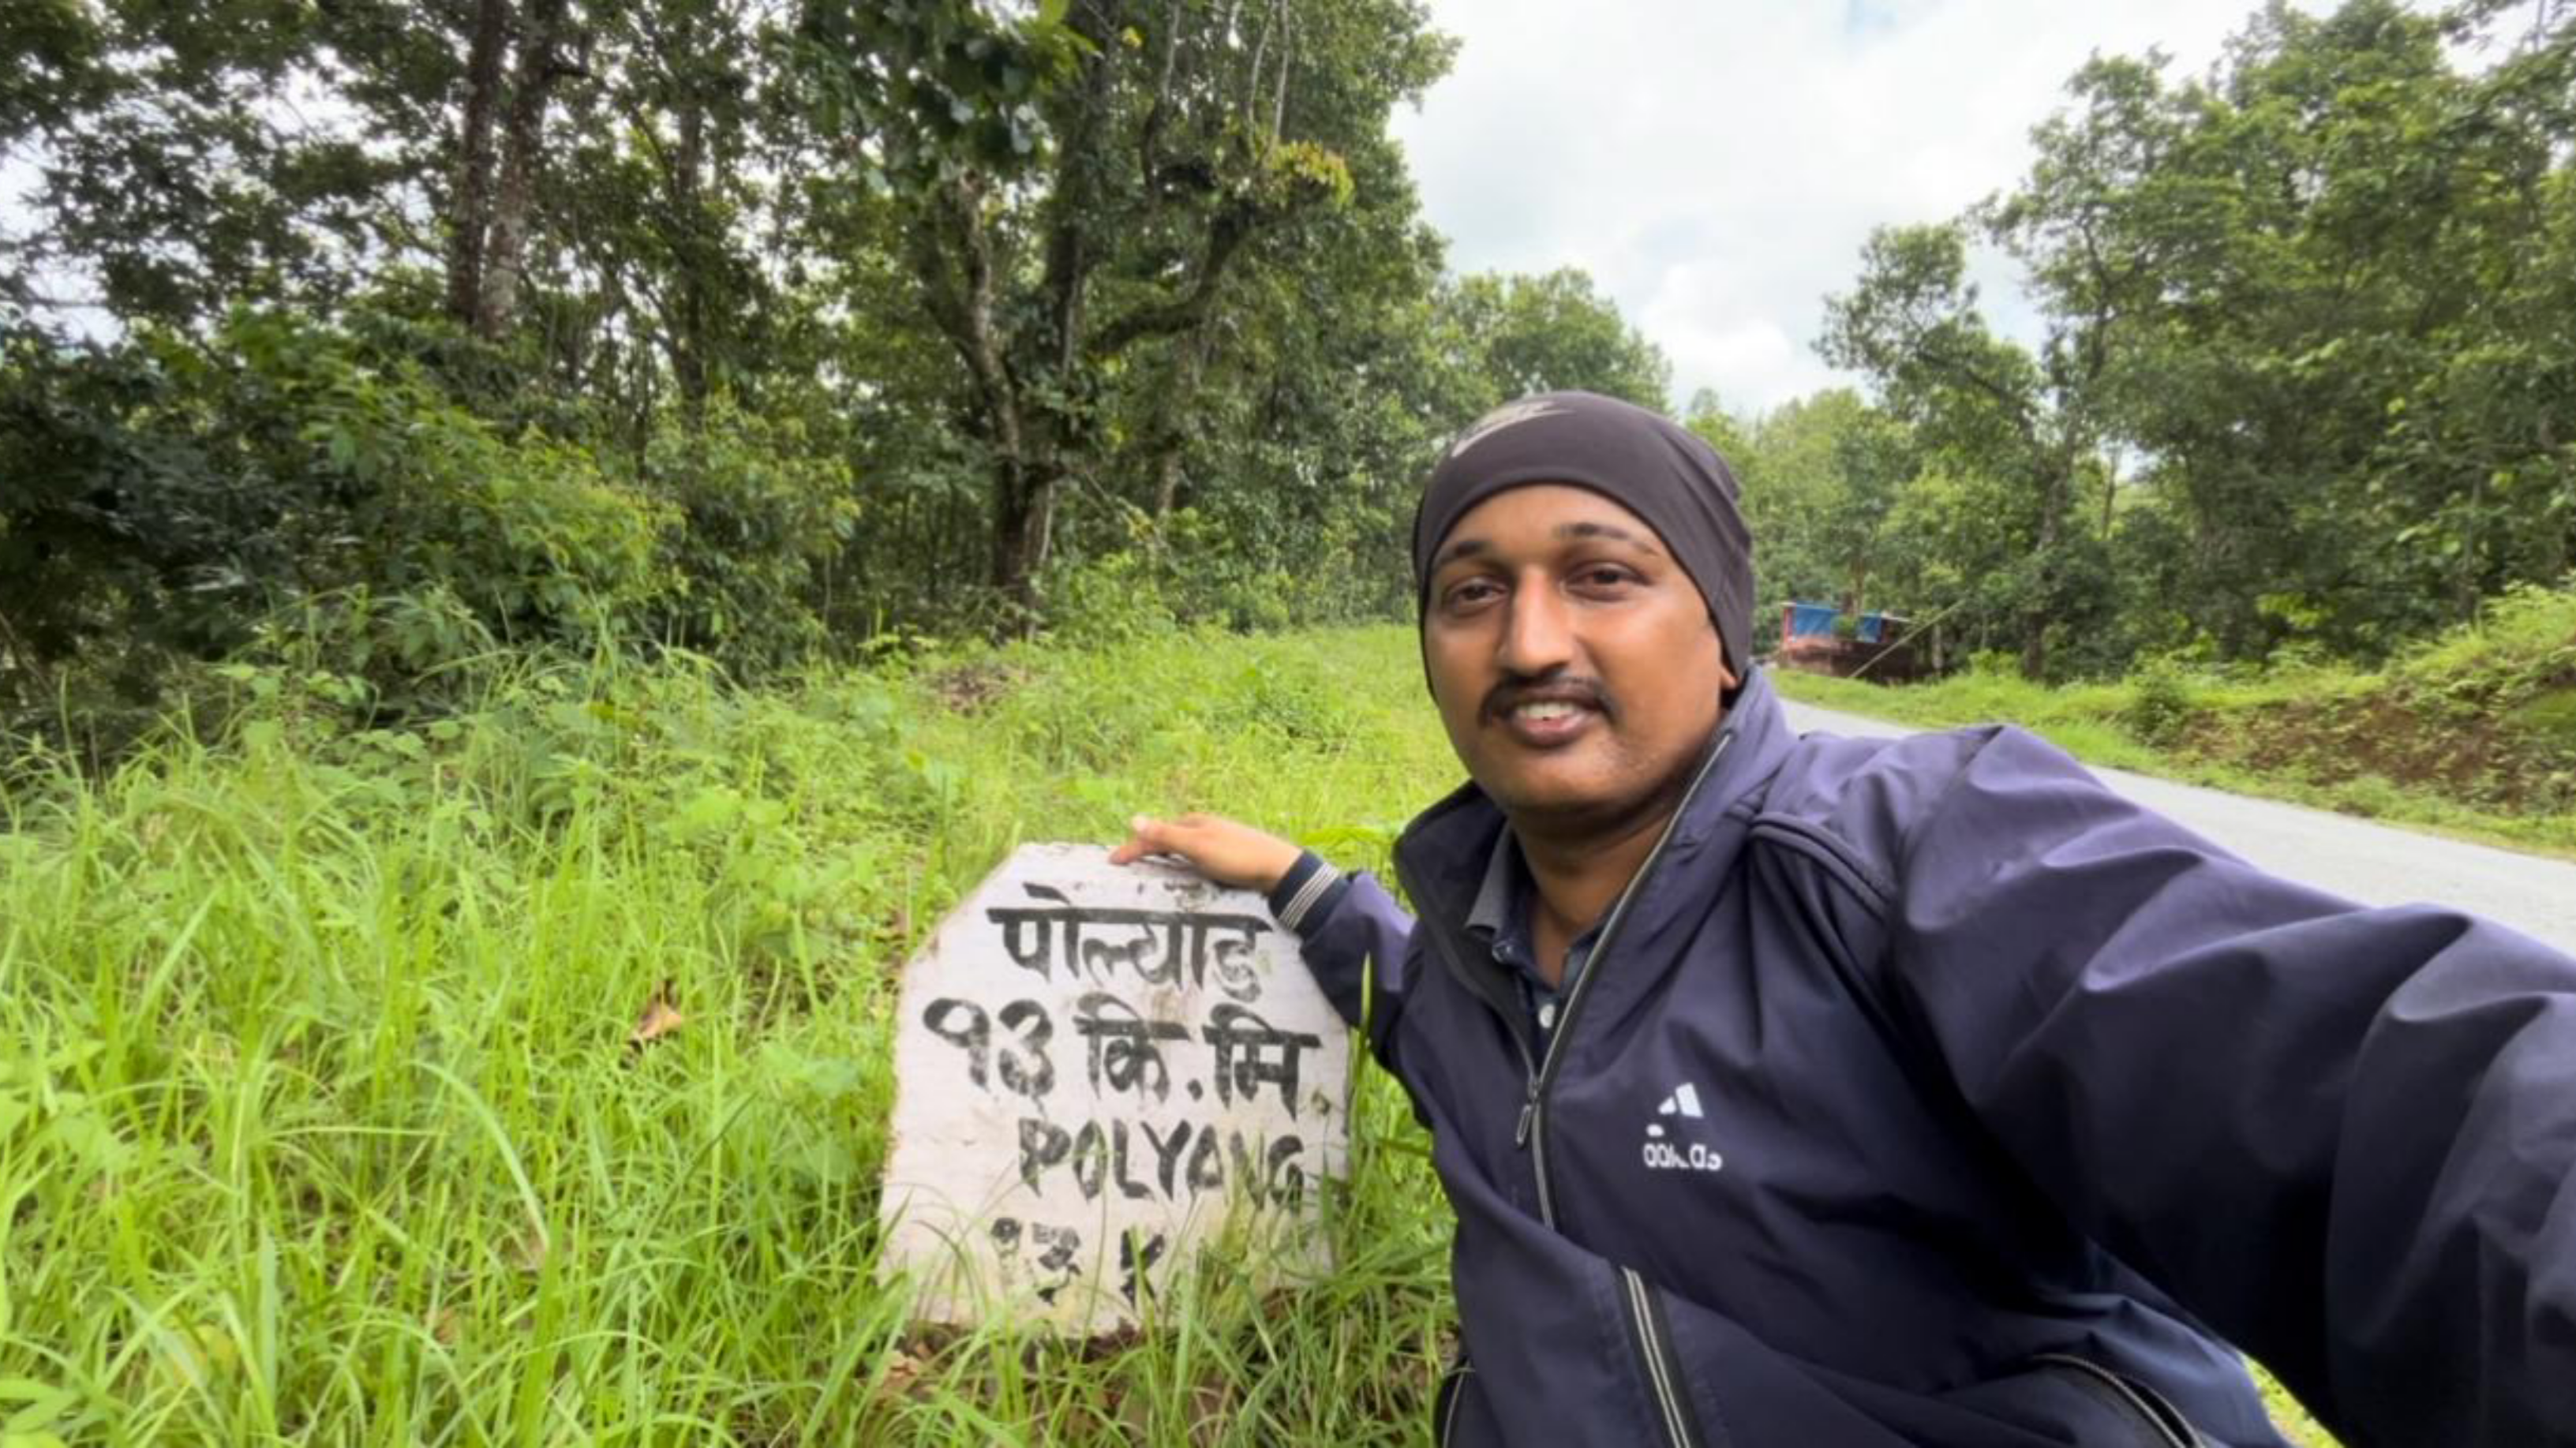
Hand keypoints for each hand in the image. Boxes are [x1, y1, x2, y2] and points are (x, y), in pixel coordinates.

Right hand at [1109, 812, 1301, 895]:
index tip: (1111, 862)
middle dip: (1144, 848)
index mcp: (1193, 823)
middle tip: (1125, 864)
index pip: (1153, 834)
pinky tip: (1180, 873)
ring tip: (1145, 870)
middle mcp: (1202, 829)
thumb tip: (1133, 819)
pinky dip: (1178, 864)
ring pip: (1179, 849)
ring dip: (1160, 856)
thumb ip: (1166, 835)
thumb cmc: (1238, 856)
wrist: (1280, 870)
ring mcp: (1215, 842)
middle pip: (1165, 839)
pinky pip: (1192, 859)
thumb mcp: (1199, 846)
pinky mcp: (1225, 857)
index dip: (1132, 847)